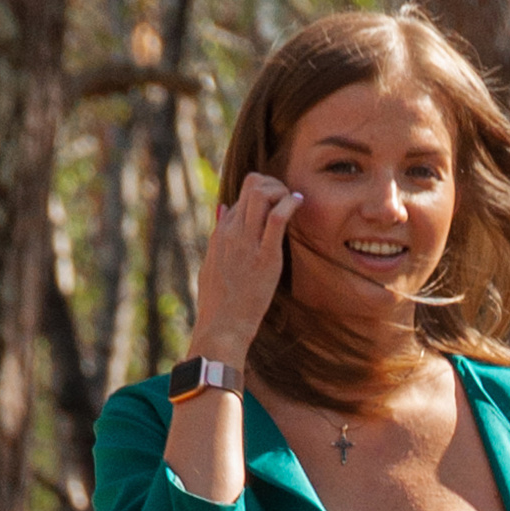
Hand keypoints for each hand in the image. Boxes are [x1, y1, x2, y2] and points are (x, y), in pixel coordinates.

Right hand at [189, 173, 302, 361]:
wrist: (222, 326)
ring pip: (262, 194)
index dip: (261, 195)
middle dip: (273, 184)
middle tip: (286, 198)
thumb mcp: (210, 263)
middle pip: (251, 185)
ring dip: (282, 191)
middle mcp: (232, 232)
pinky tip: (299, 204)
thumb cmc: (217, 303)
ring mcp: (247, 243)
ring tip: (293, 202)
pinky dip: (291, 204)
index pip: (242, 196)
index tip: (275, 205)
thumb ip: (217, 235)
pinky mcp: (265, 257)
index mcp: (220, 234)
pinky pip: (278, 218)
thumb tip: (222, 208)